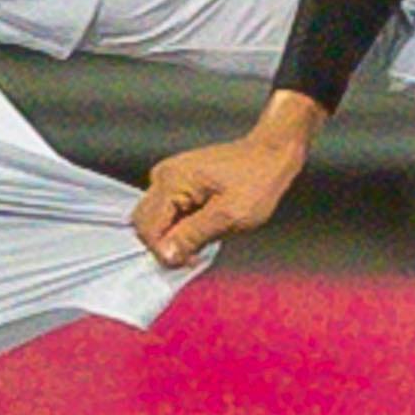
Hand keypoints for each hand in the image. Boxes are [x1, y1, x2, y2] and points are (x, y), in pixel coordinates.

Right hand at [131, 95, 324, 265]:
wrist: (270, 154)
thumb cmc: (257, 180)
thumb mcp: (229, 216)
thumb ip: (193, 236)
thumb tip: (166, 256)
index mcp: (171, 181)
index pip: (148, 229)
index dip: (164, 251)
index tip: (191, 260)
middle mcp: (163, 176)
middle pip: (145, 224)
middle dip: (167, 244)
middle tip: (197, 252)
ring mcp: (168, 177)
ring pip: (155, 220)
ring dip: (175, 235)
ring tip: (207, 234)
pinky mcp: (177, 181)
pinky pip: (167, 211)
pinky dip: (181, 225)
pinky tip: (204, 224)